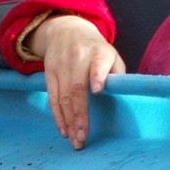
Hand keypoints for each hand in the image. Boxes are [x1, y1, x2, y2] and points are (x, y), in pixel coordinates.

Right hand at [27, 15, 125, 149]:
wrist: (66, 29)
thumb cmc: (96, 50)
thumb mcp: (111, 54)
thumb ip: (116, 74)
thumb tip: (119, 94)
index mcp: (99, 53)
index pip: (97, 64)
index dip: (97, 76)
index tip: (97, 90)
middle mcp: (78, 58)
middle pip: (78, 89)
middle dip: (80, 116)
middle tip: (83, 137)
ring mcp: (62, 65)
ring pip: (64, 97)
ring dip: (69, 121)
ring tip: (76, 140)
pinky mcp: (49, 71)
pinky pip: (52, 97)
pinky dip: (57, 115)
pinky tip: (64, 130)